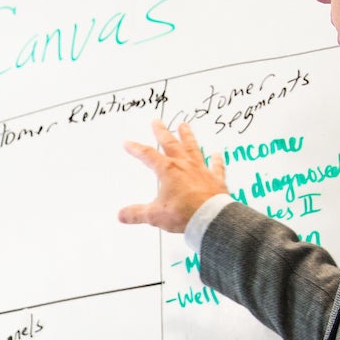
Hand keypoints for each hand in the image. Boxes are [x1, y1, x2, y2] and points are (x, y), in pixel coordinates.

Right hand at [119, 117, 229, 231]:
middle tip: (156, 121)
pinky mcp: (215, 179)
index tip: (128, 143)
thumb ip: (137, 213)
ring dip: (187, 136)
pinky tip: (217, 154)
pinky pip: (216, 166)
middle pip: (170, 144)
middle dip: (161, 132)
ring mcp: (201, 170)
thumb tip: (122, 215)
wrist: (211, 218)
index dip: (136, 148)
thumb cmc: (185, 214)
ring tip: (184, 125)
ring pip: (193, 148)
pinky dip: (217, 160)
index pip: (147, 155)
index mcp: (168, 170)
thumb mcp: (155, 215)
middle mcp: (184, 165)